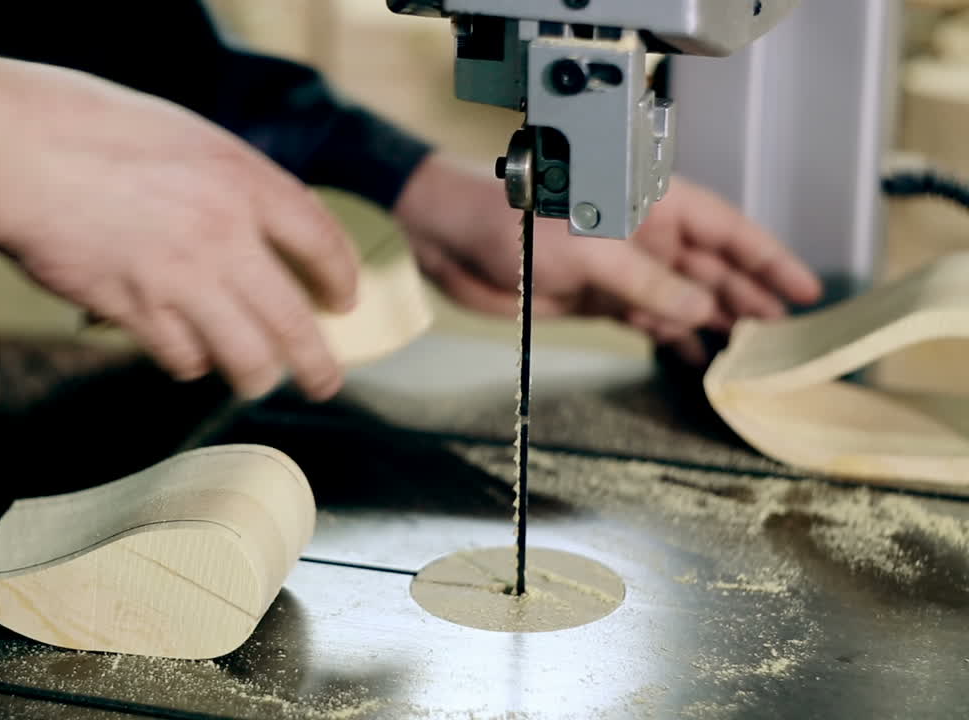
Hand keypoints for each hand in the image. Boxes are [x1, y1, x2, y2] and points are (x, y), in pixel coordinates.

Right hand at [0, 54, 357, 399]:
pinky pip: (183, 357)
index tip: (344, 301)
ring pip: (245, 355)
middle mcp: (225, 236)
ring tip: (254, 379)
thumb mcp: (188, 138)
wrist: (22, 154)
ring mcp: (182, 280)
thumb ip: (232, 184)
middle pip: (293, 320)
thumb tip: (261, 234)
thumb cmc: (97, 133)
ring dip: (253, 374)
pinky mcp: (138, 312)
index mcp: (244, 181)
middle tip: (326, 382)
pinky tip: (183, 351)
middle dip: (317, 363)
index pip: (320, 240)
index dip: (340, 277)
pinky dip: (188, 359)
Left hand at [394, 153, 822, 361]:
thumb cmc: (513, 221)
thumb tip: (703, 309)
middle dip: (749, 302)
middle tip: (784, 340)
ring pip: (684, 300)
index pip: (728, 232)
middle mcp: (645, 236)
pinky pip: (649, 319)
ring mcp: (622, 269)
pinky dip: (673, 338)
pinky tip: (698, 360)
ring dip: (715, 327)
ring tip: (750, 360)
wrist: (453, 239)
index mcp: (652, 205)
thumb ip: (649, 283)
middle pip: (714, 272)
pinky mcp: (598, 299)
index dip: (769, 261)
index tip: (805, 290)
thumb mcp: (590, 253)